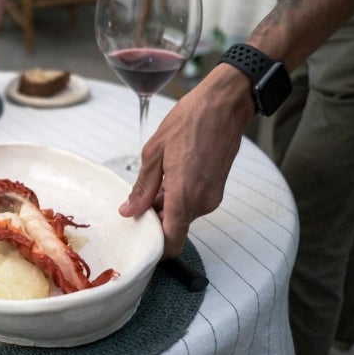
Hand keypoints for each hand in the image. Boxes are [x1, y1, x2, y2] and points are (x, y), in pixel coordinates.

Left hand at [119, 65, 254, 257]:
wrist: (224, 105)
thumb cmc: (189, 122)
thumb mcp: (154, 153)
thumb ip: (142, 188)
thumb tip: (129, 210)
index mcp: (184, 196)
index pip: (172, 242)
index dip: (155, 249)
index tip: (139, 243)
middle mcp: (201, 202)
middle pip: (175, 229)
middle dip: (155, 222)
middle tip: (136, 205)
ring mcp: (212, 196)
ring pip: (183, 216)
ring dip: (165, 208)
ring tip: (152, 183)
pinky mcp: (216, 189)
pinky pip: (193, 203)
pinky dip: (178, 198)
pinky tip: (168, 178)